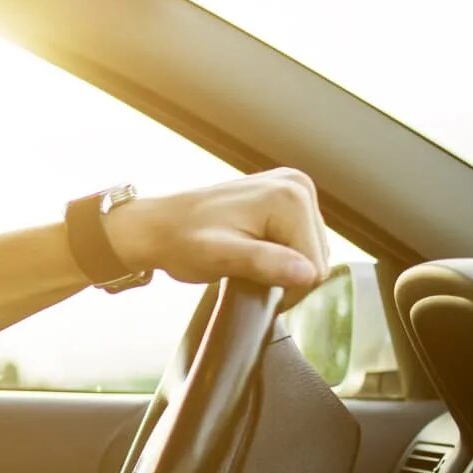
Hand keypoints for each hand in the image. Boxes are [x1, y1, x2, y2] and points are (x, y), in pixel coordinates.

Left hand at [106, 169, 331, 304]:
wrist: (156, 227)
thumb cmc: (181, 241)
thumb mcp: (220, 257)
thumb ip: (263, 263)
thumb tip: (307, 274)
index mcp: (290, 197)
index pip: (316, 265)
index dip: (288, 288)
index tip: (254, 287)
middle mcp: (297, 185)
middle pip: (317, 256)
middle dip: (285, 274)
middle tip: (245, 272)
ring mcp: (292, 188)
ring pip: (309, 252)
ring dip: (281, 265)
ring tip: (245, 261)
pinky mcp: (284, 197)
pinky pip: (298, 240)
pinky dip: (279, 254)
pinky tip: (253, 252)